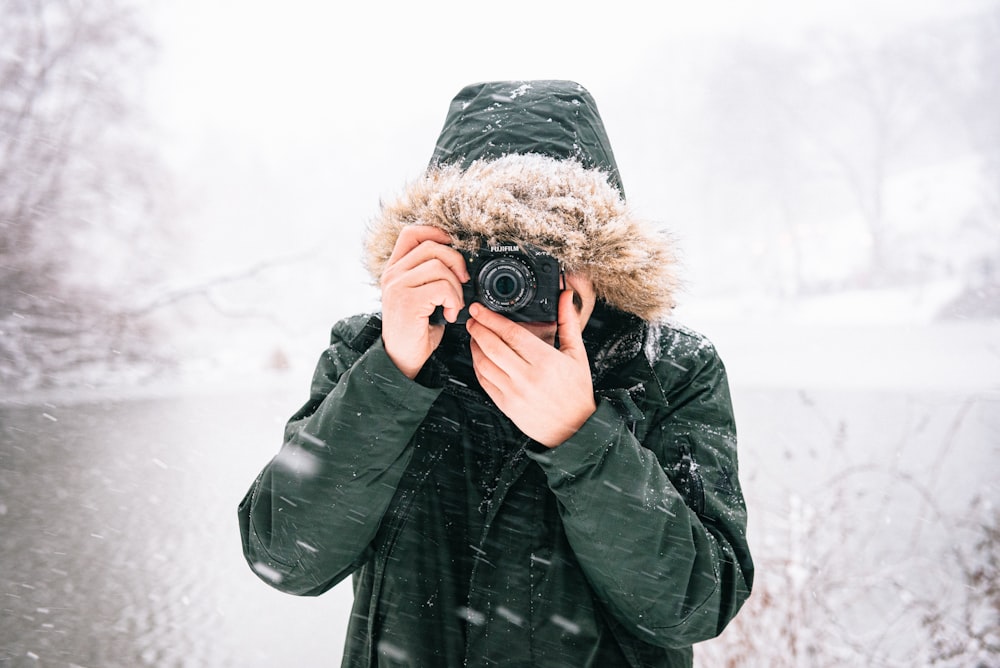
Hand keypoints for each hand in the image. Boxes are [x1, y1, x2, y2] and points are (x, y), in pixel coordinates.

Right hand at [380, 225, 468, 378]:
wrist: (401, 359)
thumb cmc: (415, 331)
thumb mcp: (420, 297)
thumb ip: (429, 276)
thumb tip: (458, 264)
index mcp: (395, 270)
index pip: (412, 234)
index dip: (436, 233)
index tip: (453, 246)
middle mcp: (393, 275)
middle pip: (432, 247)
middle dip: (456, 263)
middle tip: (462, 283)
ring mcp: (398, 286)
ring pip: (440, 266)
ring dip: (456, 287)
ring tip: (453, 305)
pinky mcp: (407, 301)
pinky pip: (442, 288)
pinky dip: (454, 301)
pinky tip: (449, 315)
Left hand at [466, 290, 595, 446]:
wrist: (575, 428)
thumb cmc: (577, 392)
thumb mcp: (577, 354)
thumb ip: (568, 322)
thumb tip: (566, 297)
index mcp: (545, 361)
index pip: (511, 333)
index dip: (491, 318)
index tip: (480, 309)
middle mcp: (527, 377)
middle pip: (492, 346)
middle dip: (478, 328)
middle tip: (473, 318)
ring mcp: (514, 393)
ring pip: (483, 364)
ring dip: (474, 346)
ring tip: (475, 335)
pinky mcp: (506, 405)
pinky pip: (484, 382)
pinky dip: (477, 366)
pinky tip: (479, 357)